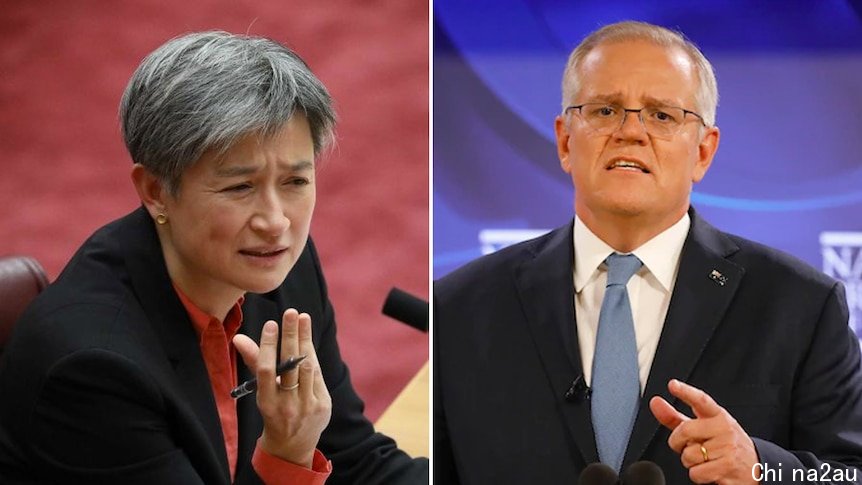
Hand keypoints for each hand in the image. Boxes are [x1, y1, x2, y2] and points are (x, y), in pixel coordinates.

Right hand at [234, 309, 331, 467]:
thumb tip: (238, 338)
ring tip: (302, 318)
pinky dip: (312, 355)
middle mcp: (288, 405)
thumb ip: (255, 364)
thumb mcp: (261, 392)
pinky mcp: (323, 405)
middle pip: (290, 364)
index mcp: (267, 403)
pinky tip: (307, 339)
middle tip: (291, 312)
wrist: (292, 446)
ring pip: (307, 366)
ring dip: (304, 340)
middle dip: (291, 335)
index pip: (267, 370)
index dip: (268, 346)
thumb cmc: (273, 411)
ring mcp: (307, 406)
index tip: (270, 324)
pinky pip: (318, 374)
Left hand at [649, 379, 757, 483]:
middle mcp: (724, 428)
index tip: (673, 385)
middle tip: (690, 446)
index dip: (686, 392)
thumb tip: (655, 402)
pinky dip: (698, 475)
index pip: (701, 400)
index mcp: (717, 415)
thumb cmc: (723, 444)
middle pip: (684, 431)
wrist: (756, 467)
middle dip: (678, 443)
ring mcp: (727, 447)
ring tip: (707, 459)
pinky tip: (711, 470)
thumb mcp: (703, 428)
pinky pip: (696, 473)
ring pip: (688, 455)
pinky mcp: (727, 466)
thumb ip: (675, 417)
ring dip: (691, 462)